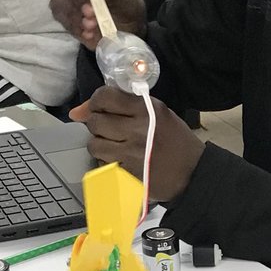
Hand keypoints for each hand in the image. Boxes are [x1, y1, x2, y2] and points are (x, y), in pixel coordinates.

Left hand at [69, 86, 204, 203]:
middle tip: (110, 129)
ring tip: (114, 145)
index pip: (104, 97)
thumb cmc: (175, 139)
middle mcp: (138, 129)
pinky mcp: (128, 173)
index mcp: (147, 109)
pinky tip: (120, 160)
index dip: (95, 102)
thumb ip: (123, 106)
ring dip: (100, 144)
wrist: (193, 172)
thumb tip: (77, 111)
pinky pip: (102, 164)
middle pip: (95, 121)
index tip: (99, 108)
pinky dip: (106, 162)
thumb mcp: (157, 113)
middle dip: (97, 124)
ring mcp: (132, 153)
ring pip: (94, 144)